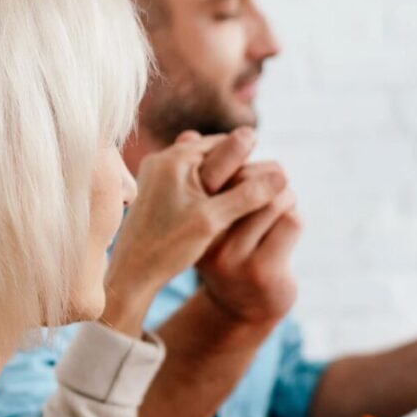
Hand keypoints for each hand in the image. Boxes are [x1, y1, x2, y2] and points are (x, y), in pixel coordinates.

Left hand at [101, 129, 282, 333]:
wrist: (132, 274)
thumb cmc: (170, 247)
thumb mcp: (214, 220)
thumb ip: (248, 195)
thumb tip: (283, 175)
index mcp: (175, 159)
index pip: (224, 142)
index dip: (251, 157)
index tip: (272, 177)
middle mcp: (161, 159)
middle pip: (212, 152)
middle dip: (237, 168)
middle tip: (262, 188)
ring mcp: (156, 175)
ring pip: (203, 168)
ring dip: (224, 180)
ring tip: (245, 200)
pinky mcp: (155, 191)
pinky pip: (190, 180)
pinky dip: (208, 190)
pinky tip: (221, 209)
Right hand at [196, 160, 301, 324]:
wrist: (244, 306)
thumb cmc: (226, 248)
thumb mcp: (206, 215)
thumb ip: (201, 177)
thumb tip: (189, 133)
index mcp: (187, 218)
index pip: (213, 169)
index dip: (235, 154)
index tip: (251, 152)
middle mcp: (205, 239)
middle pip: (246, 181)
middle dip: (268, 172)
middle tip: (278, 175)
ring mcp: (233, 258)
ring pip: (271, 199)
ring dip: (285, 193)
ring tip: (285, 197)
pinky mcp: (262, 271)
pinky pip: (290, 221)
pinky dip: (295, 214)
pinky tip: (289, 222)